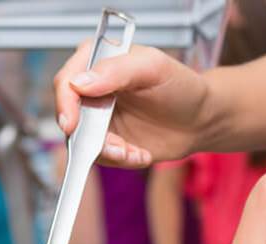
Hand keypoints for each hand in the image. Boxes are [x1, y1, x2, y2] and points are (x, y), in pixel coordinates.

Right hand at [53, 44, 208, 167]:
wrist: (200, 119)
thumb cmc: (181, 86)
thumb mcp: (153, 68)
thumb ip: (116, 70)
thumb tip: (79, 83)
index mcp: (97, 61)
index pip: (66, 81)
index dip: (65, 104)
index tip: (72, 124)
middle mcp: (92, 89)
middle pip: (69, 116)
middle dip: (91, 138)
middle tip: (118, 147)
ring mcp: (98, 117)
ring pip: (82, 142)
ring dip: (109, 153)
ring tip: (135, 152)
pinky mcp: (108, 141)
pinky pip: (102, 158)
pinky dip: (121, 160)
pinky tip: (142, 154)